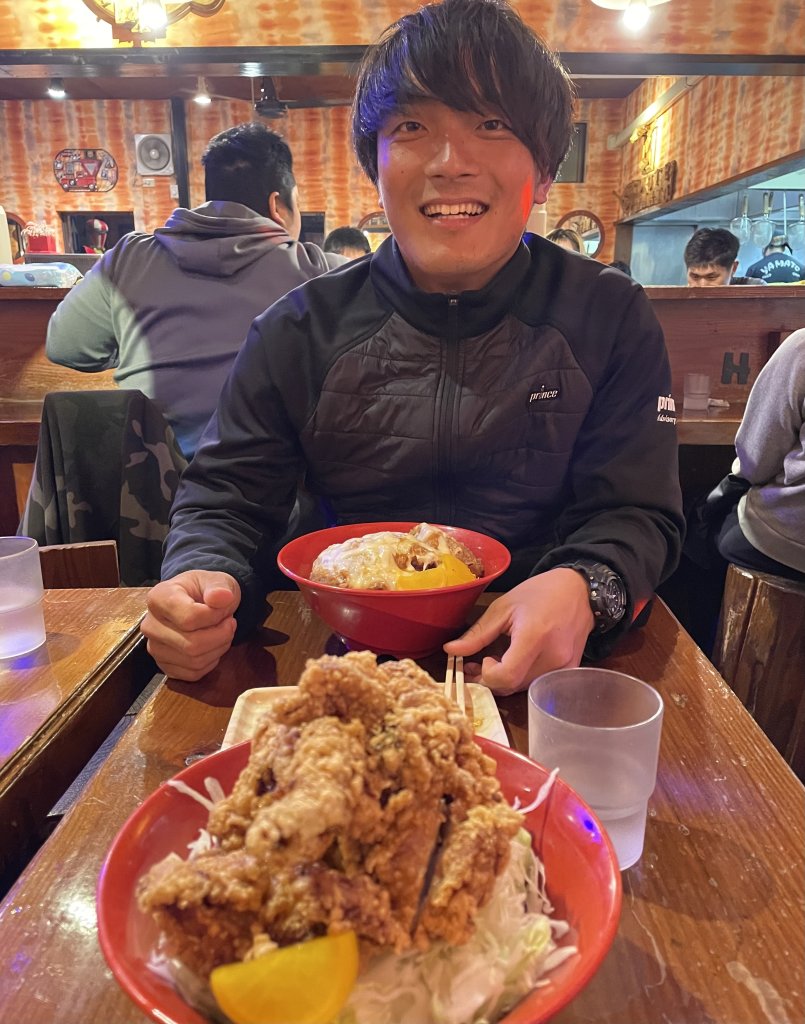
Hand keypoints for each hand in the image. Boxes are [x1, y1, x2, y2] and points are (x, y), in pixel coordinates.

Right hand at [140, 570, 240, 681]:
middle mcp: (150, 625)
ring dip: (218, 648)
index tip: (224, 607)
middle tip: (230, 623)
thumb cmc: (206, 590)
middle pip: (191, 644)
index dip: (215, 616)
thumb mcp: (217, 580)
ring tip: (222, 632)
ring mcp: (154, 648)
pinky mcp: (164, 665)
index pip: (189, 618)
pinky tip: (212, 646)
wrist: (198, 601)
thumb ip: (219, 587)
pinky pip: (192, 674)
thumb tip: (222, 597)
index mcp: (158, 598)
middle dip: (221, 636)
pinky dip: (210, 662)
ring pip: (193, 661)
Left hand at [443, 569, 594, 694]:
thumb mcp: (503, 607)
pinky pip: (539, 684)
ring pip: (524, 688)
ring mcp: (565, 667)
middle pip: (513, 687)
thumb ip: (478, 633)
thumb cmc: (539, 593)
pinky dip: (522, 679)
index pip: (506, 676)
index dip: (488, 675)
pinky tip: (515, 664)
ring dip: (505, 681)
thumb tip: (449, 650)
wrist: (579, 591)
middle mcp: (553, 657)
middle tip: (477, 665)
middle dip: (490, 680)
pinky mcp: (570, 671)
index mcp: (534, 636)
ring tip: (493, 662)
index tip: (483, 659)